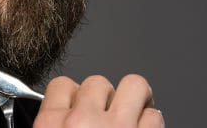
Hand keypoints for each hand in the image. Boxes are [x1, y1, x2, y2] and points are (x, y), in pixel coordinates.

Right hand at [34, 74, 163, 127]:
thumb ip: (53, 125)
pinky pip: (155, 115)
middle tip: (107, 121)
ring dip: (134, 101)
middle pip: (97, 82)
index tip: (80, 108)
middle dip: (104, 100)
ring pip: (133, 85)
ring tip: (133, 118)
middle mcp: (82, 122)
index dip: (73, 97)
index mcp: (50, 125)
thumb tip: (62, 114)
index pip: (62, 85)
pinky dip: (151, 124)